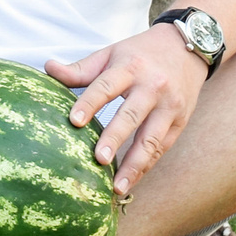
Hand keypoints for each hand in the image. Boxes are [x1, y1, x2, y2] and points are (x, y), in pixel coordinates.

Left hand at [46, 25, 209, 197]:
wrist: (187, 48)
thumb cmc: (140, 53)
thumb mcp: (111, 53)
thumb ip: (81, 68)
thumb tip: (47, 68)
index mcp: (130, 67)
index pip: (107, 86)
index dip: (90, 103)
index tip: (74, 121)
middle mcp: (152, 87)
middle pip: (131, 115)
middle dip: (115, 138)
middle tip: (99, 159)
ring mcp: (170, 106)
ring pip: (152, 139)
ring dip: (135, 164)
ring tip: (117, 186)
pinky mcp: (180, 121)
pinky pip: (162, 147)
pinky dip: (147, 165)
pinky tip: (131, 181)